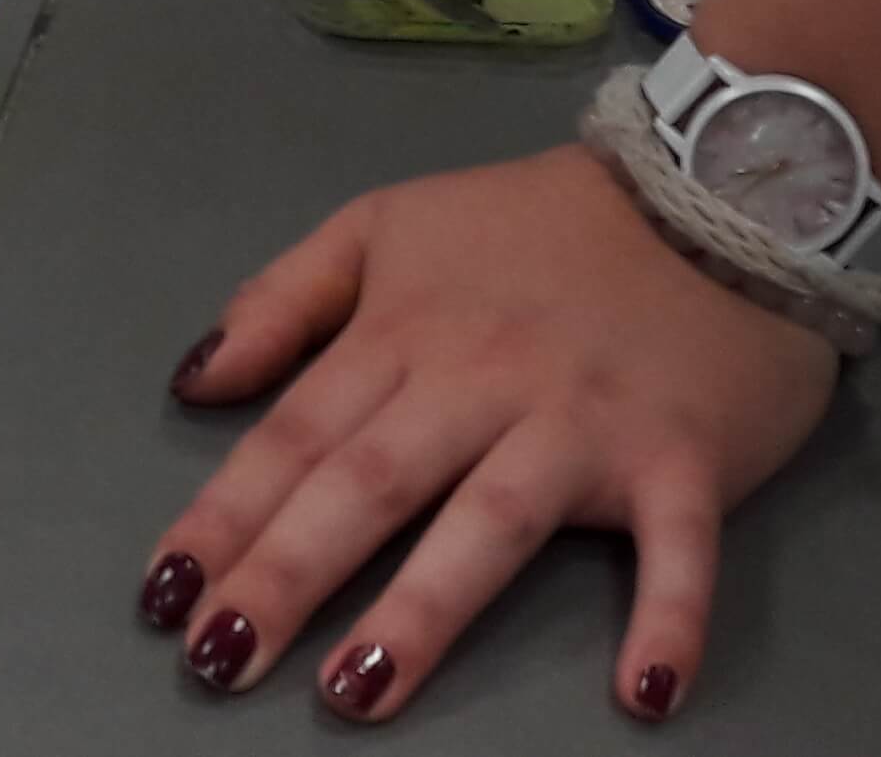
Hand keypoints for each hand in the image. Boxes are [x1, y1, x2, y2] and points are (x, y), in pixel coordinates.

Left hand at [146, 148, 835, 725]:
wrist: (717, 184)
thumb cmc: (539, 225)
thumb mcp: (387, 224)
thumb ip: (285, 299)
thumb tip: (196, 384)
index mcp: (405, 332)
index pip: (297, 435)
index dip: (225, 515)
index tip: (163, 595)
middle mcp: (482, 381)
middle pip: (370, 483)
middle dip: (287, 573)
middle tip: (219, 660)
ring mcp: (585, 422)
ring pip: (491, 520)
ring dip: (424, 609)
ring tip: (357, 690)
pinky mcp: (685, 458)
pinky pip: (680, 549)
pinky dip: (669, 618)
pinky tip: (642, 695)